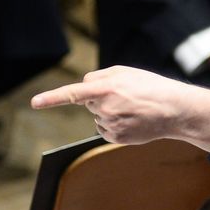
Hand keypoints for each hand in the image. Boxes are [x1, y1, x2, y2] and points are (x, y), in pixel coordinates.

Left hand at [30, 66, 209, 150]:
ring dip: (109, 111)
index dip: (52, 98)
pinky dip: (115, 124)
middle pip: (89, 101)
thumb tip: (84, 87)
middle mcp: (105, 108)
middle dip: (101, 97)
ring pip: (97, 116)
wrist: (174, 110)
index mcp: (105, 88)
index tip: (34, 103)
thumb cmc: (150, 86)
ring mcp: (110, 125)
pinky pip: (104, 129)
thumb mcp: (125, 71)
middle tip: (126, 96)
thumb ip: (99, 76)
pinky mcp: (115, 138)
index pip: (73, 93)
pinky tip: (132, 120)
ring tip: (133, 108)